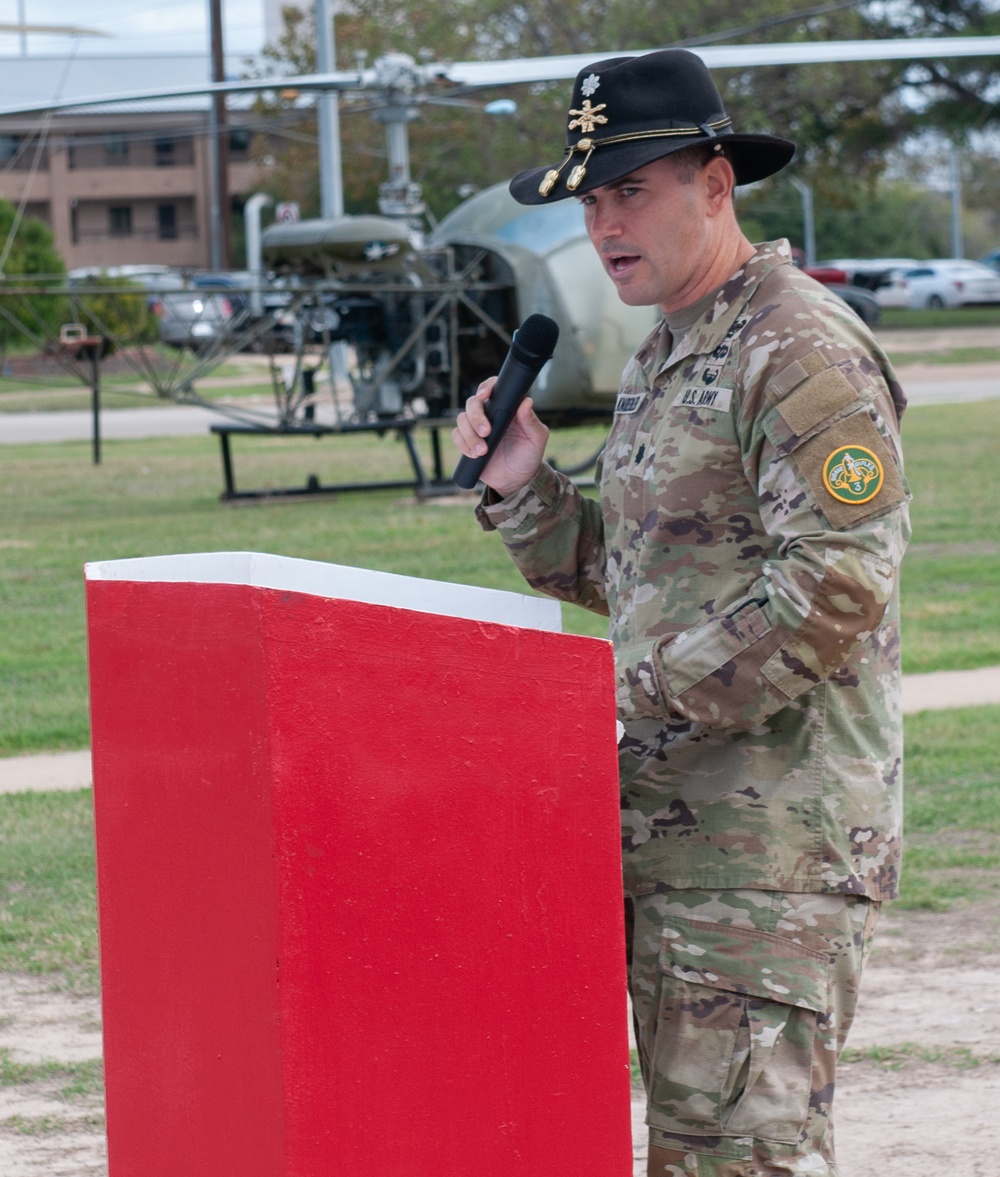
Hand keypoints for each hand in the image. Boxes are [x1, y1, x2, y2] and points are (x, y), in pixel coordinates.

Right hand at [451, 378, 549, 497]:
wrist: (516, 480)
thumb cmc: (528, 456)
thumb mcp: (536, 439)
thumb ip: (531, 421)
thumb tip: (526, 402)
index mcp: (506, 407)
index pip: (492, 388)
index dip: (485, 387)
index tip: (484, 395)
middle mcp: (489, 414)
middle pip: (472, 403)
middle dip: (475, 416)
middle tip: (486, 432)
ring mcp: (476, 428)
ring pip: (462, 420)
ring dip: (469, 435)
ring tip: (482, 451)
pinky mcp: (467, 442)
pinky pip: (457, 436)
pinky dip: (463, 444)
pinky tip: (475, 454)